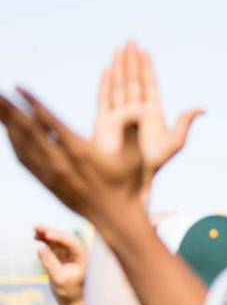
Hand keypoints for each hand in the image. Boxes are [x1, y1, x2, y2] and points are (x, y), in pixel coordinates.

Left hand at [0, 87, 143, 223]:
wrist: (115, 218)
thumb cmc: (127, 186)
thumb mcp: (134, 159)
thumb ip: (131, 133)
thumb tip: (136, 111)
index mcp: (80, 151)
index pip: (49, 121)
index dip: (32, 103)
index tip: (18, 87)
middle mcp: (60, 161)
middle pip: (28, 130)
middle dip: (10, 110)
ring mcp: (51, 173)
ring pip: (22, 144)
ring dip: (7, 125)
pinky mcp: (47, 182)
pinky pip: (24, 159)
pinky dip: (13, 143)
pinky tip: (8, 133)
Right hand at [35, 226, 87, 304]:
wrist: (72, 299)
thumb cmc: (69, 290)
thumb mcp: (58, 278)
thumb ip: (50, 263)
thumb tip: (40, 249)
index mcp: (84, 258)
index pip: (72, 243)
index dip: (59, 236)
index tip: (47, 234)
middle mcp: (79, 253)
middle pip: (66, 238)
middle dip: (52, 232)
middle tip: (37, 227)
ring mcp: (71, 254)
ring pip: (59, 240)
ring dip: (48, 234)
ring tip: (35, 229)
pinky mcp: (63, 256)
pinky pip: (55, 245)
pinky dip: (46, 241)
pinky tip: (37, 237)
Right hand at [91, 41, 203, 197]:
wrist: (135, 177)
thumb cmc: (154, 163)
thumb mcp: (175, 142)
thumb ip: (185, 123)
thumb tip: (202, 108)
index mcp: (152, 113)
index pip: (149, 85)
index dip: (147, 68)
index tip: (145, 51)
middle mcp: (135, 110)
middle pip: (133, 80)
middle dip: (132, 61)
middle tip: (131, 41)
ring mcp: (120, 114)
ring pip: (120, 85)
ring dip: (120, 67)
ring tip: (119, 49)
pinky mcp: (105, 121)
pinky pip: (105, 98)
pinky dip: (106, 84)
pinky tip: (107, 70)